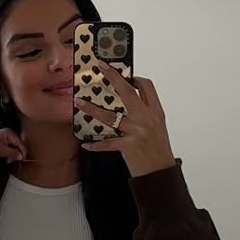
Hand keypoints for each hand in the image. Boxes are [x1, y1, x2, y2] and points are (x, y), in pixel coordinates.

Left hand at [0, 126, 26, 163]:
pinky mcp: (6, 141)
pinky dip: (10, 154)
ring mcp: (8, 137)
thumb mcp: (1, 151)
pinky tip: (7, 158)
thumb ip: (12, 153)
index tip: (23, 159)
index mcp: (9, 133)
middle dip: (16, 154)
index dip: (22, 151)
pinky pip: (12, 148)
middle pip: (19, 145)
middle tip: (12, 161)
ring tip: (8, 160)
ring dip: (13, 155)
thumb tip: (21, 156)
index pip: (20, 143)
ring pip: (16, 148)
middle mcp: (10, 134)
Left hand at [74, 56, 176, 178]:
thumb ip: (145, 114)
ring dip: (92, 108)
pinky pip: (107, 142)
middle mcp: (146, 118)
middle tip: (100, 66)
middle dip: (113, 76)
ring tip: (79, 102)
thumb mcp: (157, 128)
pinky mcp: (128, 146)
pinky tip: (86, 143)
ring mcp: (137, 131)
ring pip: (110, 115)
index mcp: (156, 112)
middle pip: (127, 91)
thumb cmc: (158, 151)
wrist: (161, 173)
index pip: (147, 86)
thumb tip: (129, 103)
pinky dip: (95, 144)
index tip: (124, 73)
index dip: (135, 77)